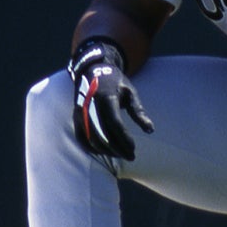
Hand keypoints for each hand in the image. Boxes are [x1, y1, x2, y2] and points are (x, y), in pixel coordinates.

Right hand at [68, 38, 153, 160]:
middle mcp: (91, 106)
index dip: (124, 138)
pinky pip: (82, 137)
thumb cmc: (116, 83)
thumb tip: (150, 130)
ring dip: (107, 151)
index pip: (115, 124)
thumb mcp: (130, 93)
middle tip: (131, 157)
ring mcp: (81, 113)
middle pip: (103, 135)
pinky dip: (92, 148)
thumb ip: (139, 111)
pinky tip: (105, 153)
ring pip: (92, 139)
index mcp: (106, 98)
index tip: (134, 148)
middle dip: (118, 149)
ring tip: (120, 155)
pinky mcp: (76, 117)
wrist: (93, 70)